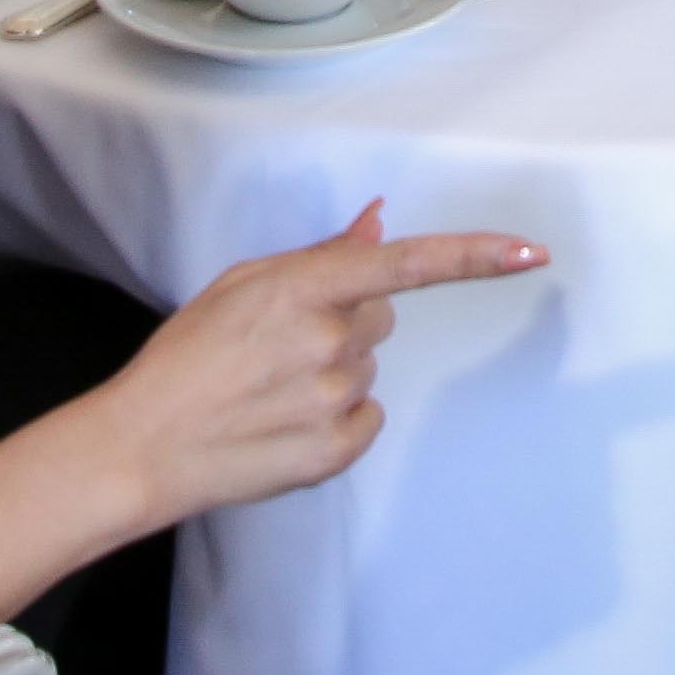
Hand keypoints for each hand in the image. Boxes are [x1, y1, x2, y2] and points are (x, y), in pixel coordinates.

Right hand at [77, 203, 546, 531]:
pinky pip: (366, 420)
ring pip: (367, 370)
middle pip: (381, 316)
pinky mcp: (334, 454)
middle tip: (281, 344)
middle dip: (347, 321)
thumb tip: (378, 221)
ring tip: (269, 389)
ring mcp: (334, 402)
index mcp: (303, 289)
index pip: (406, 263)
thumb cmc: (185, 357)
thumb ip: (321, 255)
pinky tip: (284, 422)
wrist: (142, 445)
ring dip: (333, 372)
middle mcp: (329, 343)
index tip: (531, 251)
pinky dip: (337, 420)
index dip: (475, 256)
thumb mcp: (243, 285)